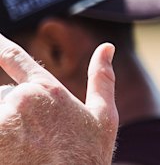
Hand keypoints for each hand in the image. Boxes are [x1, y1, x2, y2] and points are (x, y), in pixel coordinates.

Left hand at [0, 34, 118, 164]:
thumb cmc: (87, 158)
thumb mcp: (103, 118)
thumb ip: (102, 79)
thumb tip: (107, 47)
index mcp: (47, 90)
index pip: (15, 58)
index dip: (0, 46)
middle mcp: (20, 100)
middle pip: (4, 100)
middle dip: (13, 115)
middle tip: (35, 141)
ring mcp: (2, 121)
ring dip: (8, 129)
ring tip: (24, 150)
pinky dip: (3, 144)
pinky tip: (15, 154)